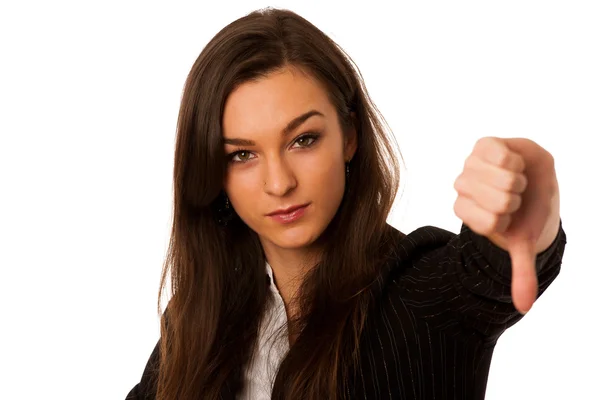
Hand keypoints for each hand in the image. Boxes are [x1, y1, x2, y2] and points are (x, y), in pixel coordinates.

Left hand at [453, 137, 558, 313]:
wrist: (534, 179)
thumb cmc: (525, 211)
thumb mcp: (522, 242)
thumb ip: (520, 272)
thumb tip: (524, 308)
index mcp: (466, 212)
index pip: (488, 224)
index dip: (508, 220)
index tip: (508, 216)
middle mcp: (462, 188)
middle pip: (500, 201)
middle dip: (518, 201)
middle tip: (515, 196)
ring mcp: (470, 165)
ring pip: (502, 179)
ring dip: (518, 181)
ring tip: (515, 180)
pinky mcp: (482, 145)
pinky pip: (500, 154)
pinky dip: (515, 160)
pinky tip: (514, 162)